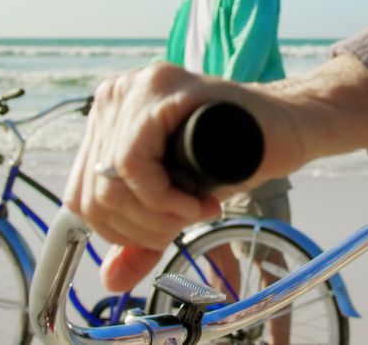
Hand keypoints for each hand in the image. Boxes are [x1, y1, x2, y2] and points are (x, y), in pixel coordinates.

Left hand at [64, 55, 367, 291]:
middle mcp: (115, 95)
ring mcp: (138, 87)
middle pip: (96, 191)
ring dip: (157, 215)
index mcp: (108, 117)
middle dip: (142, 226)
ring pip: (111, 181)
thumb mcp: (176, 202)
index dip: (119, 230)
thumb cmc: (233, 156)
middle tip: (185, 221)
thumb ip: (141, 237)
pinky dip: (164, 197)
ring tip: (194, 209)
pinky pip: (134, 163)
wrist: (286, 128)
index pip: (80, 192)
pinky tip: (197, 201)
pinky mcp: (163, 90)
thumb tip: (111, 279)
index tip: (163, 231)